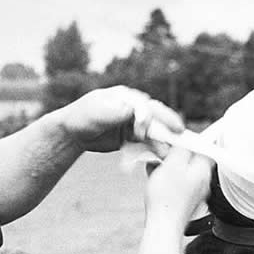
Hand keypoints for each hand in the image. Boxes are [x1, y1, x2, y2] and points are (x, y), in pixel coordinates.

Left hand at [59, 86, 183, 152]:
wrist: (74, 132)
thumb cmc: (82, 117)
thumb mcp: (95, 113)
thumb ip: (114, 112)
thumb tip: (131, 110)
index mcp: (126, 97)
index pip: (144, 105)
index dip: (150, 116)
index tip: (148, 129)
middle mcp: (134, 108)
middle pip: (155, 115)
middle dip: (168, 124)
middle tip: (180, 132)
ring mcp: (135, 122)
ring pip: (154, 130)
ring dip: (162, 140)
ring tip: (170, 151)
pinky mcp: (133, 136)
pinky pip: (147, 142)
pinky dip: (154, 148)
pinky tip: (160, 156)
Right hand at [144, 148, 211, 228]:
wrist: (163, 226)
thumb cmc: (167, 198)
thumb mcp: (173, 164)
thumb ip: (182, 148)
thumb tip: (187, 139)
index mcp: (204, 170)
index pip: (204, 146)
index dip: (189, 140)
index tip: (175, 140)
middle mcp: (203, 181)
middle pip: (191, 158)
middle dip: (174, 155)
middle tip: (161, 156)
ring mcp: (194, 192)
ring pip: (180, 171)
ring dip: (166, 167)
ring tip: (155, 170)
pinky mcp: (184, 201)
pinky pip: (175, 183)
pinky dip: (165, 179)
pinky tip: (154, 180)